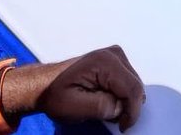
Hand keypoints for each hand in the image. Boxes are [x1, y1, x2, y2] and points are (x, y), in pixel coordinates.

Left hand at [0, 46, 143, 130]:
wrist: (44, 85)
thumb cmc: (55, 95)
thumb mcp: (74, 107)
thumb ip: (101, 106)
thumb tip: (121, 107)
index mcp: (104, 62)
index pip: (133, 89)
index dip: (132, 112)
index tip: (122, 127)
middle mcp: (113, 54)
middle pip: (136, 87)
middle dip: (126, 106)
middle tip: (108, 117)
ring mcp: (115, 55)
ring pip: (134, 85)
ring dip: (123, 101)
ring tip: (103, 107)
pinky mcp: (114, 61)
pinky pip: (128, 82)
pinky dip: (121, 95)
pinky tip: (105, 99)